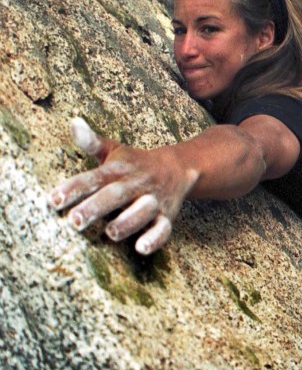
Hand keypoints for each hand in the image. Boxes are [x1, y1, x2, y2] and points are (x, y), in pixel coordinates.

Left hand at [48, 118, 197, 254]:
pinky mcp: (167, 216)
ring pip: (143, 211)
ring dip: (128, 221)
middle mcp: (136, 184)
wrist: (180, 168)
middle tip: (75, 221)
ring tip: (111, 232)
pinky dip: (154, 238)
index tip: (53, 200)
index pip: (94, 178)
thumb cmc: (136, 164)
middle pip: (116, 194)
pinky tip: (141, 247)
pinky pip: (163, 228)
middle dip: (97, 206)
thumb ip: (92, 142)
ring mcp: (153, 200)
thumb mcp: (115, 150)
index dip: (74, 188)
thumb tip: (73, 122)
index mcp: (120, 169)